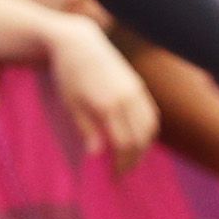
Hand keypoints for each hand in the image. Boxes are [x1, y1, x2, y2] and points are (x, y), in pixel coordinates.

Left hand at [50, 22, 159, 170]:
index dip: (121, 164)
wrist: (79, 42)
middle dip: (133, 159)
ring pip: (150, 127)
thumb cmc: (68, 74)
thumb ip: (86, 128)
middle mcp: (127, 98)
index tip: (113, 176)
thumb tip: (96, 154)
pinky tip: (137, 138)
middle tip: (121, 173)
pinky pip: (151, 114)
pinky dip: (147, 130)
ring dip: (143, 146)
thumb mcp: (71, 103)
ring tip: (131, 158)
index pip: (124, 144)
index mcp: (108, 105)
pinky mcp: (139, 85)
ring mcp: (136, 90)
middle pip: (141, 139)